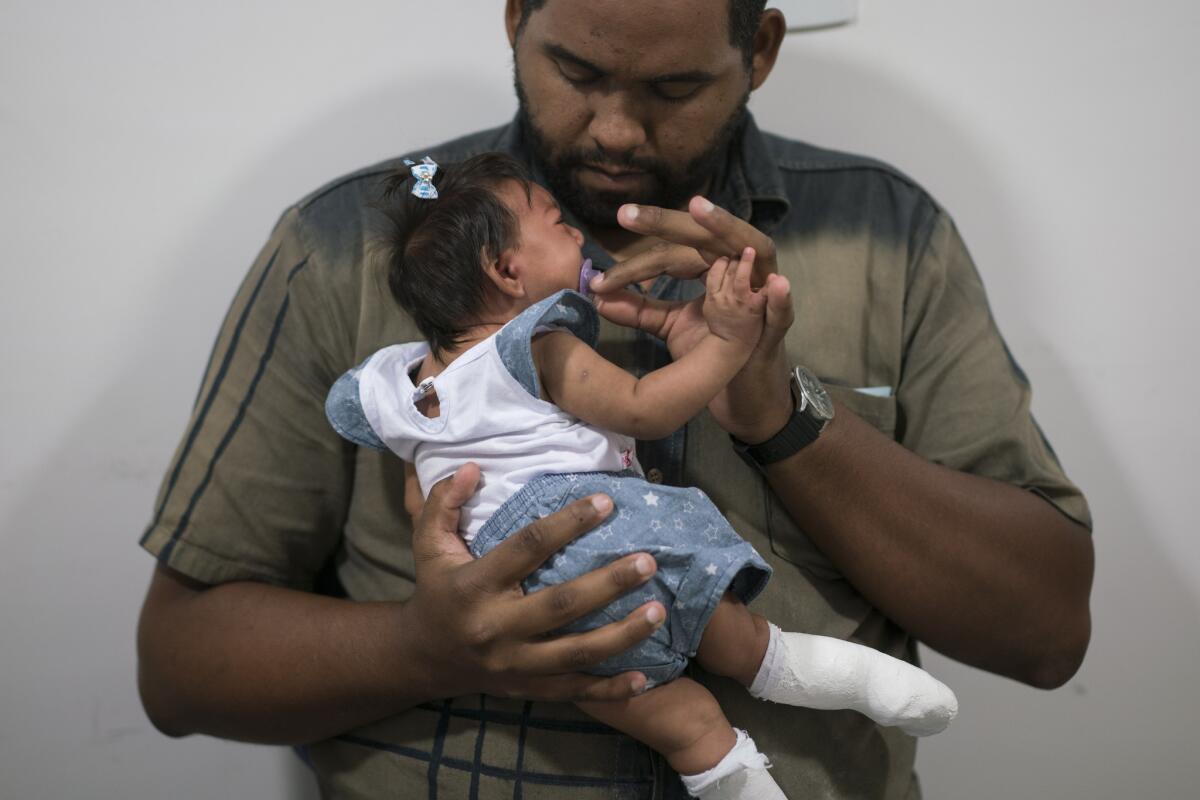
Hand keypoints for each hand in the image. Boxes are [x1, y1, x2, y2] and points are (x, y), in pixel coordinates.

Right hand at [402, 463, 665, 702]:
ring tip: (660, 610)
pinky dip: (610, 689)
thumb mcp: (428, 544)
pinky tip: (645, 675)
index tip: (606, 502)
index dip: (568, 523)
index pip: (528, 548)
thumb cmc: (436, 590)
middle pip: (562, 605)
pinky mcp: (526, 689)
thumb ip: (445, 502)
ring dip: (623, 634)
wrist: (422, 658)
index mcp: (475, 585)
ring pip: (576, 652)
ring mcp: (514, 664)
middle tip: (649, 562)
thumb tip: (474, 467)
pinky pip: (574, 691)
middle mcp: (496, 627)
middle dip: (610, 583)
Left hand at [591, 197, 795, 442]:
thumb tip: (598, 298)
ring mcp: (763, 288)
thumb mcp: (671, 325)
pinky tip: (775, 284)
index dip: (634, 266)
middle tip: (626, 214)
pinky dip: (779, 297)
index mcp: (711, 263)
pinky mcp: (779, 322)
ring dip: (725, 227)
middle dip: (665, 223)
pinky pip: (782, 308)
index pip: (668, 255)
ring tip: (699, 210)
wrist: (744, 386)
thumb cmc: (712, 347)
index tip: (599, 281)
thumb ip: (640, 311)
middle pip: (701, 237)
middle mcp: (738, 263)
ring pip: (747, 248)